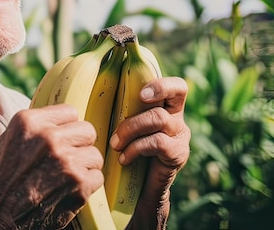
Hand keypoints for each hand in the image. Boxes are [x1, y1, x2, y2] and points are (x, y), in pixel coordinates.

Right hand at [0, 104, 103, 229]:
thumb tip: (58, 121)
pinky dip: (87, 187)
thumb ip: (34, 128)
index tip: (61, 140)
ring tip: (65, 178)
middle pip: (87, 131)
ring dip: (84, 167)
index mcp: (29, 122)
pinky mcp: (78, 185)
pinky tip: (68, 191)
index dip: (66, 128)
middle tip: (67, 160)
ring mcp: (65, 161)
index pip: (70, 112)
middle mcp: (48, 137)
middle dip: (79, 145)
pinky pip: (97, 177)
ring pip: (94, 155)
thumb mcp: (6, 142)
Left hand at [108, 76, 189, 228]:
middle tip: (117, 123)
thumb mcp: (129, 126)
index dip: (162, 85)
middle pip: (171, 98)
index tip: (141, 94)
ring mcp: (180, 136)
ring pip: (158, 118)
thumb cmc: (131, 149)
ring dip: (131, 129)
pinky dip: (136, 148)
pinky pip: (157, 142)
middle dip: (139, 106)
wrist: (143, 190)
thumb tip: (93, 86)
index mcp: (167, 106)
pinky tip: (124, 158)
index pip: (177, 87)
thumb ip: (123, 108)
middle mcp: (178, 118)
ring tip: (115, 144)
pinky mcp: (178, 154)